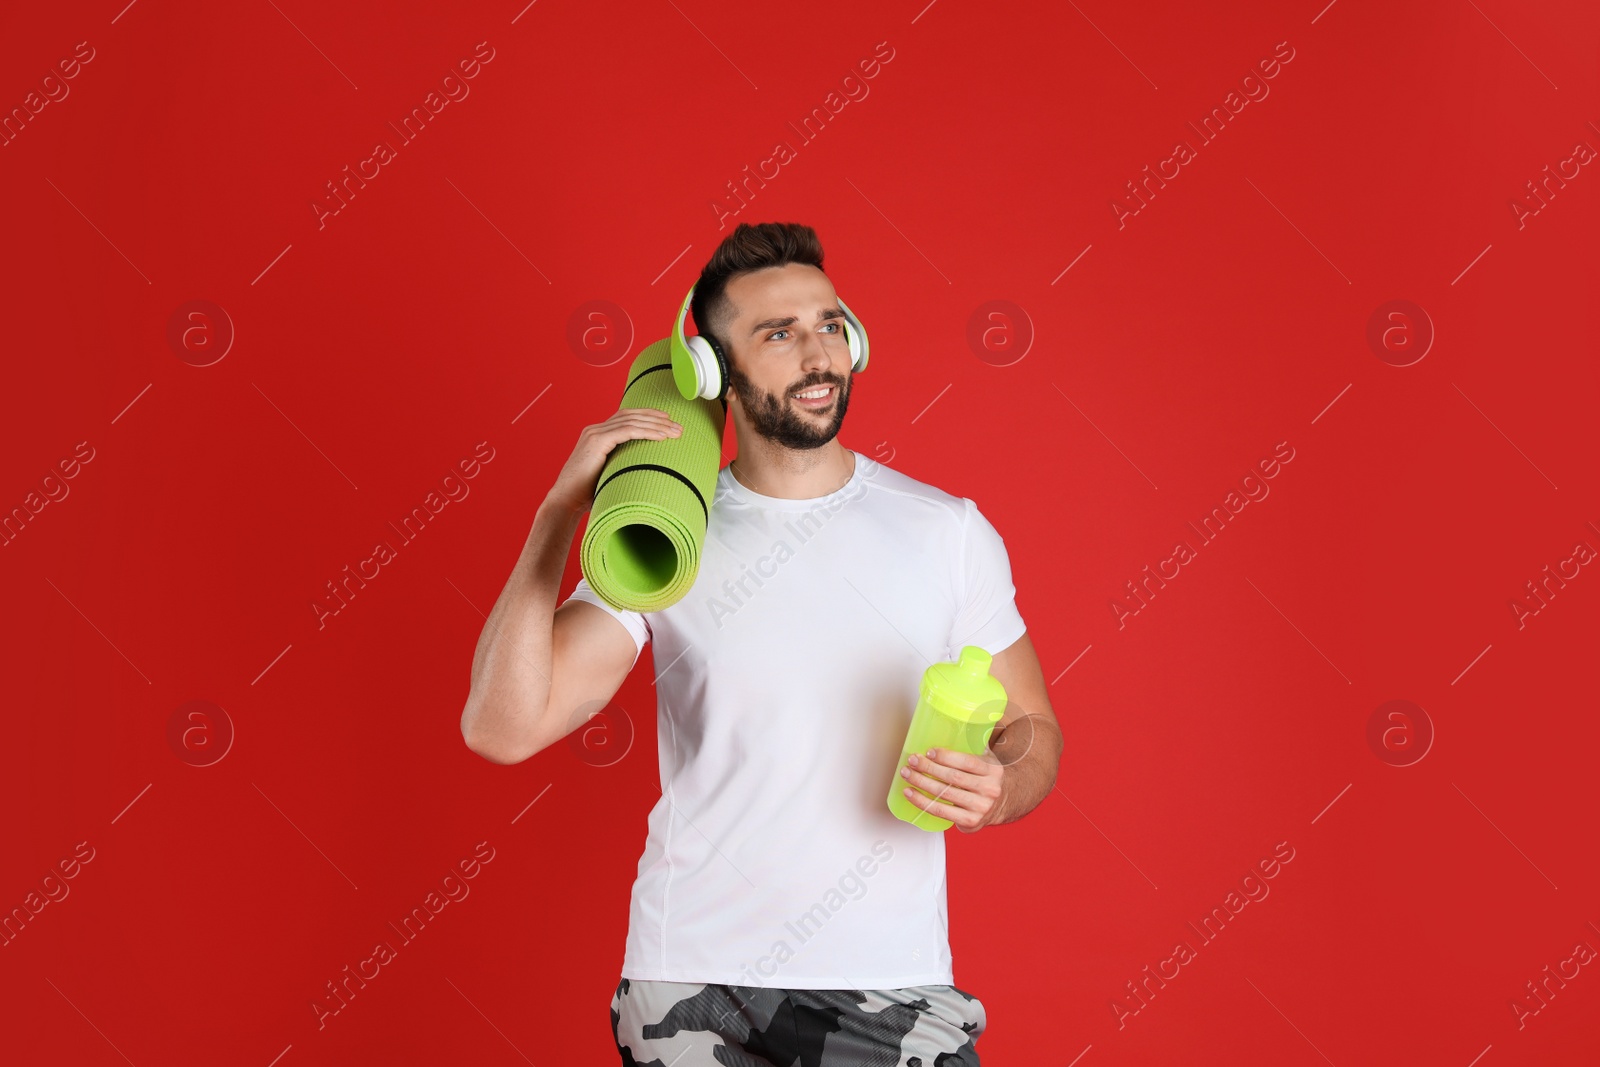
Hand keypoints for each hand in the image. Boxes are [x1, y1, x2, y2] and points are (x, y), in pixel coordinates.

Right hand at [546, 407, 681, 515]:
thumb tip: (645, 472)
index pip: (626, 417)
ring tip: (675, 431)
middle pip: (631, 415)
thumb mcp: (608, 474)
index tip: (668, 422)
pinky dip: (646, 432)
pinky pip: (627, 431)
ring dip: (656, 425)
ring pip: (632, 421)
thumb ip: (622, 465)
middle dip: (657, 419)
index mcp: (597, 434)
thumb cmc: (586, 494)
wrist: (566, 501)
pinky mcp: (596, 441)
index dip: (648, 417)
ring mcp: (594, 433)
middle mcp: (595, 429)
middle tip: (678, 426)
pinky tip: (661, 437)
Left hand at [899, 747, 1005, 832]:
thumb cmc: (988, 778)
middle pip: (953, 778)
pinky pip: (940, 811)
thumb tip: (947, 727)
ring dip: (921, 783)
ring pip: (944, 794)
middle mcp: (989, 790)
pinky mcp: (969, 821)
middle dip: (928, 768)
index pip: (968, 761)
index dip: (946, 756)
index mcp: (993, 771)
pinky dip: (922, 802)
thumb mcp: (988, 760)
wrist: (1004, 804)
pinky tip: (911, 793)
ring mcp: (980, 807)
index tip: (929, 752)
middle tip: (913, 761)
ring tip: (907, 774)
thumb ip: (974, 746)